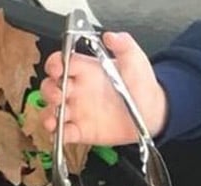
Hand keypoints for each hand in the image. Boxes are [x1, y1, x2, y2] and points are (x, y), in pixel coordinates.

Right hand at [41, 32, 167, 145]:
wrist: (152, 113)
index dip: (55, 65)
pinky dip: (57, 134)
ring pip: (51, 111)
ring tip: (54, 117)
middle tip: (59, 95)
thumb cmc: (142, 86)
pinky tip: (60, 132)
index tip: (57, 69)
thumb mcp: (136, 60)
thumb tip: (111, 36)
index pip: (62, 63)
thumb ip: (124, 45)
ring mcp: (77, 111)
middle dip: (49, 91)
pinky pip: (62, 133)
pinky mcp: (80, 130)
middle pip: (50, 87)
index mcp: (86, 72)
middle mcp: (78, 91)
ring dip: (47, 114)